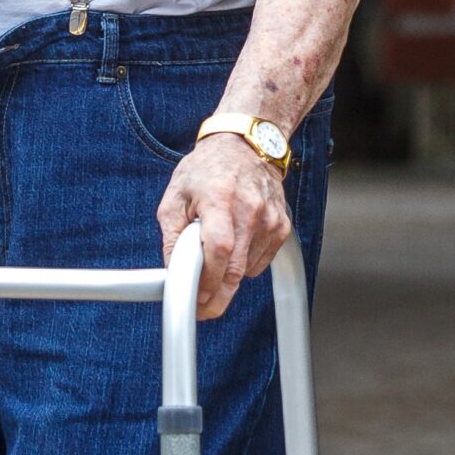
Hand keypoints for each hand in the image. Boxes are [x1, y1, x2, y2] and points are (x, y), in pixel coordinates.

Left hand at [157, 134, 292, 319]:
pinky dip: (244, 264)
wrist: (245, 145)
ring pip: (247, 269)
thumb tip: (172, 271)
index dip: (208, 281)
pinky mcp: (281, 226)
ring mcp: (270, 218)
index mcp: (220, 198)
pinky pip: (260, 262)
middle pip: (236, 269)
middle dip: (218, 297)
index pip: (218, 250)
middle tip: (202, 309)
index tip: (195, 299)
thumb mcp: (175, 195)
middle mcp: (250, 209)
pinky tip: (235, 244)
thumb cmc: (207, 168)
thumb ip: (172, 236)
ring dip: (228, 276)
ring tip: (214, 254)